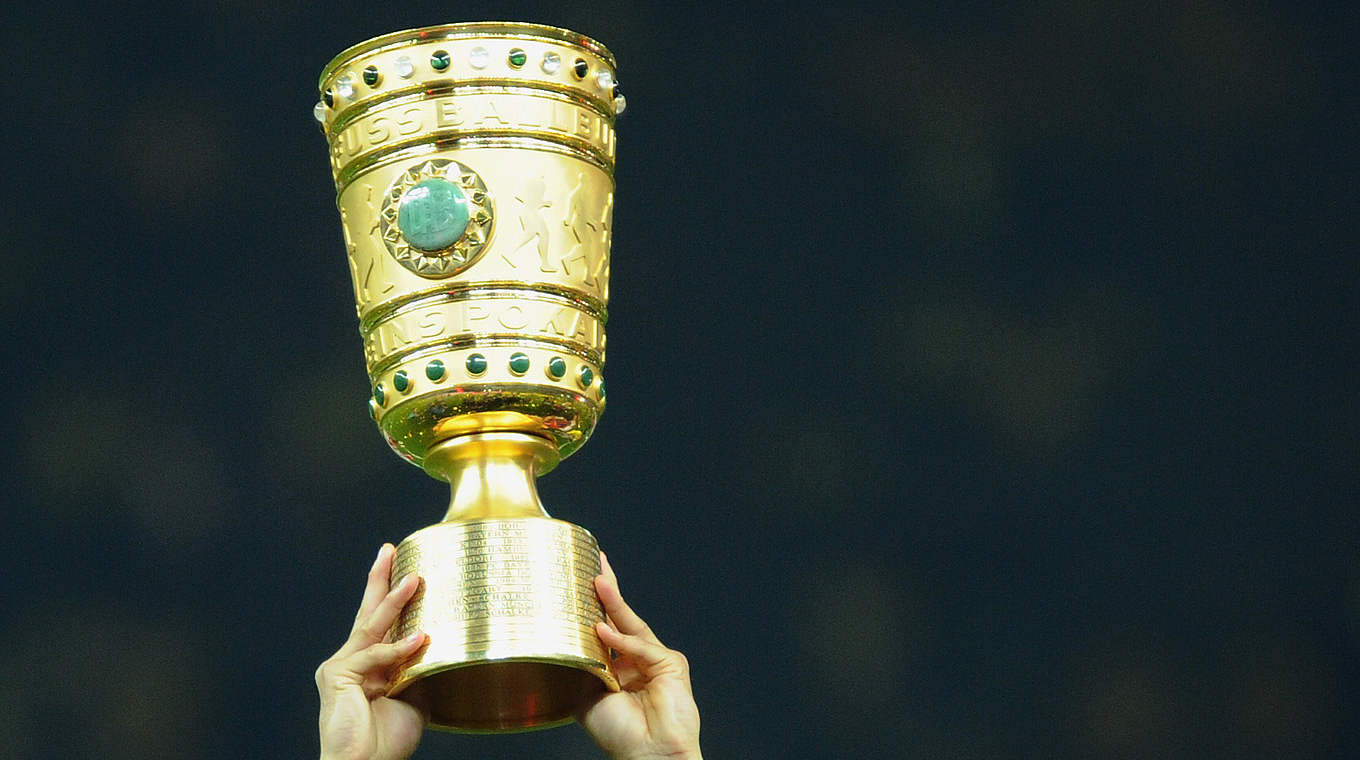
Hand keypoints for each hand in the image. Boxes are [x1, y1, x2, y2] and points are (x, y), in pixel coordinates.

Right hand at [316, 543, 427, 759]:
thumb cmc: (385, 740)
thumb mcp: (414, 698)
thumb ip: (420, 670)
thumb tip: (440, 646)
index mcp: (367, 665)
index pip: (380, 623)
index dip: (390, 595)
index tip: (403, 567)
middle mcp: (350, 660)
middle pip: (368, 612)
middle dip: (381, 579)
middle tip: (390, 550)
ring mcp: (341, 666)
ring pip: (371, 625)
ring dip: (395, 600)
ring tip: (415, 579)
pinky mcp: (337, 676)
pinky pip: (373, 656)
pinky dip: (398, 649)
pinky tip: (420, 640)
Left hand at [580, 553, 701, 759]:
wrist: (647, 755)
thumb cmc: (619, 733)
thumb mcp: (586, 695)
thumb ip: (582, 665)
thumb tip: (566, 638)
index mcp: (619, 667)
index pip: (606, 628)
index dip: (597, 605)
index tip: (584, 577)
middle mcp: (638, 660)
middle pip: (621, 617)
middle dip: (608, 589)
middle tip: (595, 562)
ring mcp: (656, 660)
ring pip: (633, 625)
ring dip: (614, 602)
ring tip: (597, 581)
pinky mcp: (672, 664)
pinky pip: (643, 646)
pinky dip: (623, 641)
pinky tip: (602, 632)